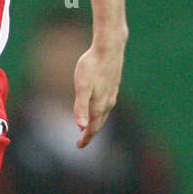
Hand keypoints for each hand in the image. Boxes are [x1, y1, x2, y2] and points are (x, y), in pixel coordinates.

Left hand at [73, 33, 126, 147]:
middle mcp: (107, 102)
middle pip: (99, 123)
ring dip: (96, 122)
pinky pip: (107, 104)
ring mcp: (112, 94)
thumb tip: (81, 126)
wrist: (110, 47)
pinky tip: (98, 107)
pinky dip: (101, 112)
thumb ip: (80, 107)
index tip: (79, 146)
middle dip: (90, 133)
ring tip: (89, 127)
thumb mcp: (82, 87)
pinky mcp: (114, 85)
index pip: (92, 128)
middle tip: (82, 141)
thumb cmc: (92, 66)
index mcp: (98, 105)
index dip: (86, 138)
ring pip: (104, 114)